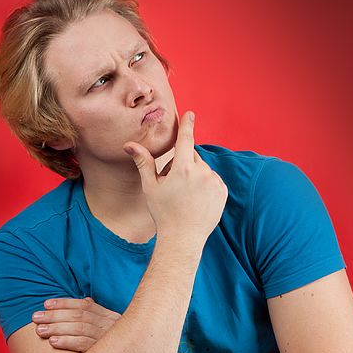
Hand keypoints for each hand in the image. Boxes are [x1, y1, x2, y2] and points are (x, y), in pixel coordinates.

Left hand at [32, 297, 120, 352]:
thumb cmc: (118, 346)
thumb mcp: (110, 327)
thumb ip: (97, 314)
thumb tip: (86, 299)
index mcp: (109, 316)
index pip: (85, 305)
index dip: (64, 303)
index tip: (46, 304)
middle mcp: (110, 325)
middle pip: (79, 316)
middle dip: (55, 315)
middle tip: (35, 317)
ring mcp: (108, 339)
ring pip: (80, 328)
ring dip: (57, 328)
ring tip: (39, 330)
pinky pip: (84, 345)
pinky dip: (68, 342)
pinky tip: (53, 342)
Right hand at [124, 111, 227, 242]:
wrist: (183, 238)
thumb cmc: (163, 212)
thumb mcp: (151, 187)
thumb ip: (144, 162)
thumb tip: (129, 145)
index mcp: (182, 168)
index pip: (186, 139)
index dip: (187, 125)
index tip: (191, 113)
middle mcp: (201, 172)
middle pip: (192, 156)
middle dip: (183, 163)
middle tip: (173, 184)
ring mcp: (214, 182)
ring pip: (203, 169)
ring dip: (195, 175)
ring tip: (186, 195)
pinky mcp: (223, 191)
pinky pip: (213, 180)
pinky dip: (206, 185)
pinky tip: (197, 199)